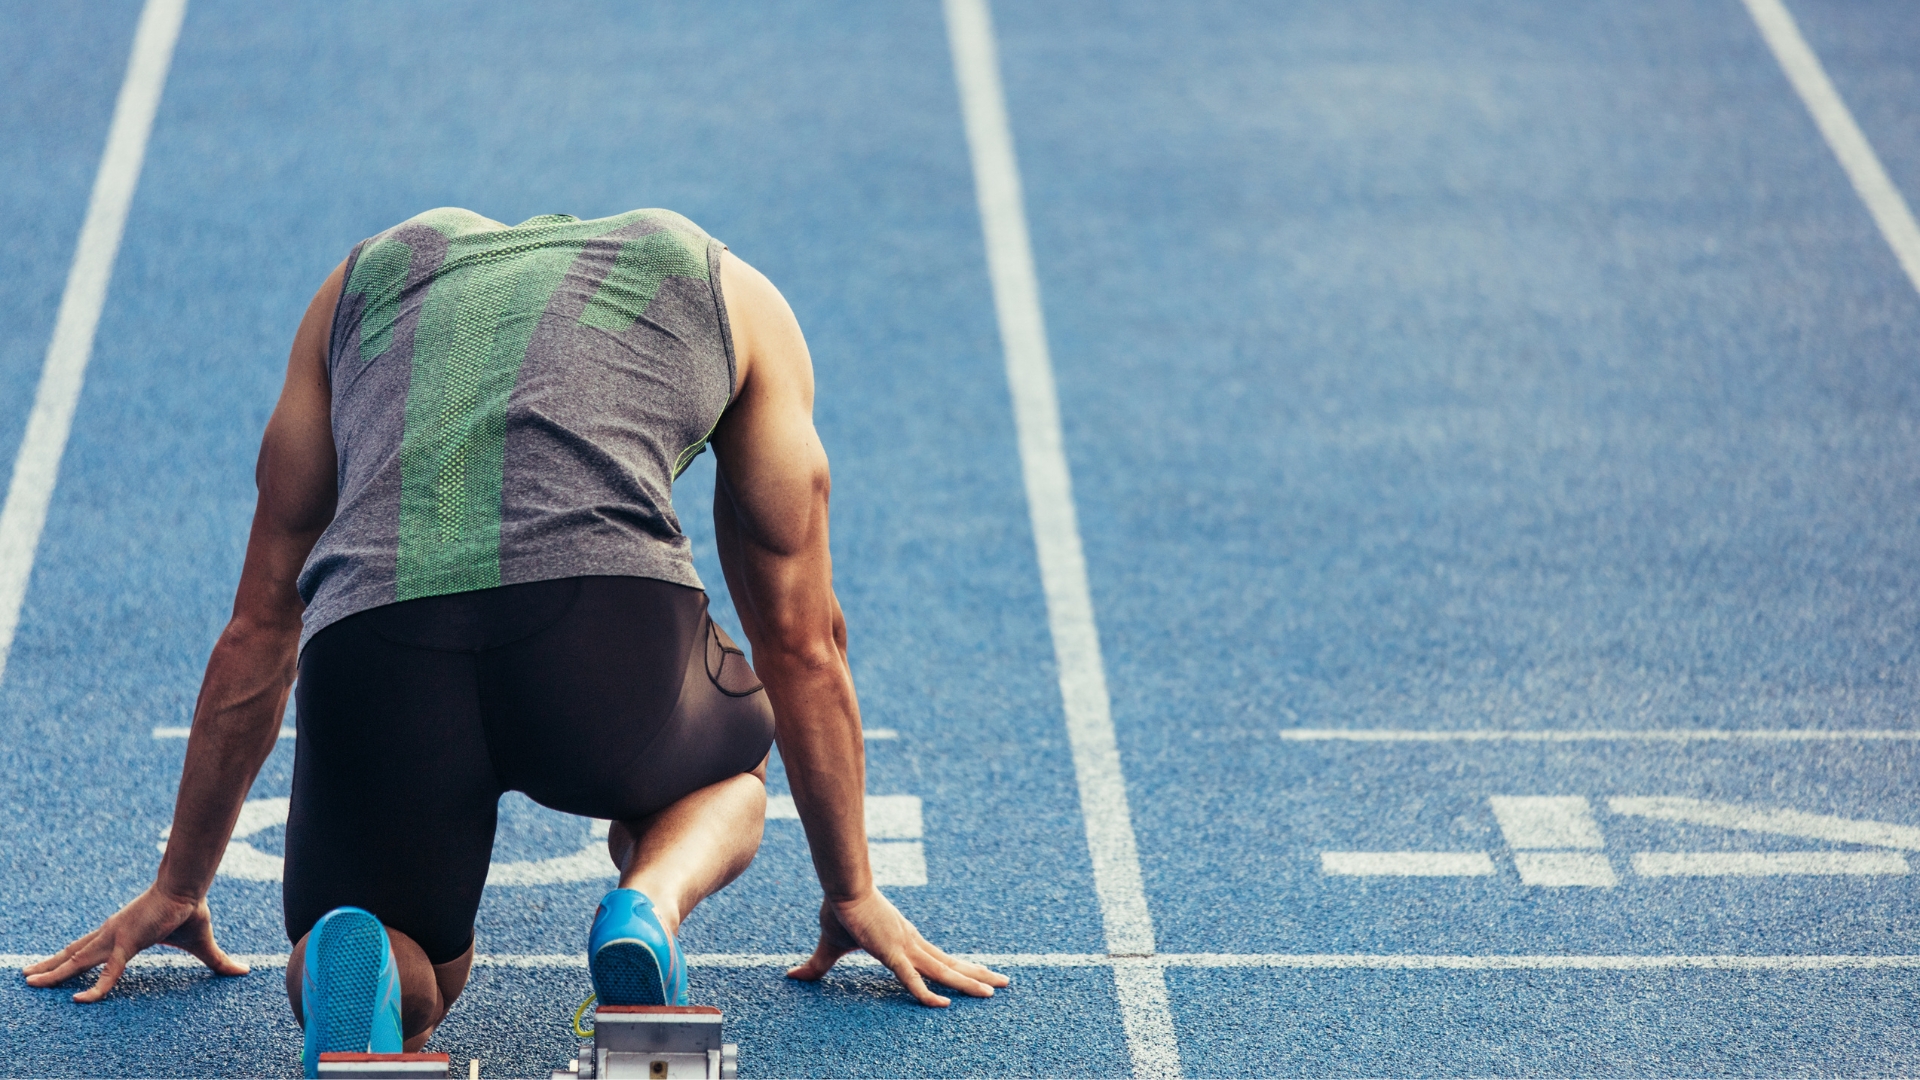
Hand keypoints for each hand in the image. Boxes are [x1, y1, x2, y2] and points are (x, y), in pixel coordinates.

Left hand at [21, 886, 248, 1001]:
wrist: (189, 888)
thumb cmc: (191, 910)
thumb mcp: (201, 944)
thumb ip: (217, 961)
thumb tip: (244, 972)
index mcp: (122, 933)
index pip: (91, 949)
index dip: (74, 959)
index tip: (56, 967)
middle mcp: (110, 934)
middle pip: (73, 953)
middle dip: (50, 966)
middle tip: (27, 977)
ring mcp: (114, 937)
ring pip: (76, 960)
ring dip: (52, 972)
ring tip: (27, 981)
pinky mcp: (126, 943)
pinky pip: (108, 971)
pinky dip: (94, 987)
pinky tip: (80, 1000)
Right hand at [786, 890, 1008, 1006]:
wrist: (840, 887)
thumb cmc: (839, 911)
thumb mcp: (831, 946)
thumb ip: (818, 966)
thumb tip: (793, 976)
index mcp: (905, 940)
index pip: (938, 958)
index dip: (960, 968)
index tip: (980, 973)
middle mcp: (913, 943)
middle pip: (951, 964)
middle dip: (978, 974)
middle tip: (1004, 983)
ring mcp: (905, 947)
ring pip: (943, 971)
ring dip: (970, 982)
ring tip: (996, 990)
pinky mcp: (892, 952)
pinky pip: (911, 978)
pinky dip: (927, 993)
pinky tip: (944, 1005)